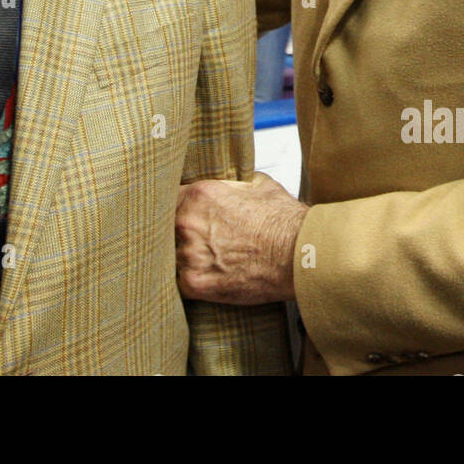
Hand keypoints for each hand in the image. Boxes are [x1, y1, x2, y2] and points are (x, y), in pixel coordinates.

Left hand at [176, 172, 307, 304]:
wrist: (299, 255)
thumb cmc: (283, 221)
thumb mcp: (257, 183)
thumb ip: (229, 182)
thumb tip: (226, 181)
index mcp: (199, 195)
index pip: (168, 198)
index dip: (175, 207)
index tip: (179, 214)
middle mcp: (188, 222)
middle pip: (164, 227)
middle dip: (175, 232)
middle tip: (193, 239)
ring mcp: (189, 254)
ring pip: (169, 255)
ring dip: (182, 256)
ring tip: (203, 259)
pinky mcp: (195, 283)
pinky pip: (178, 281)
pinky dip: (189, 280)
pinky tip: (205, 276)